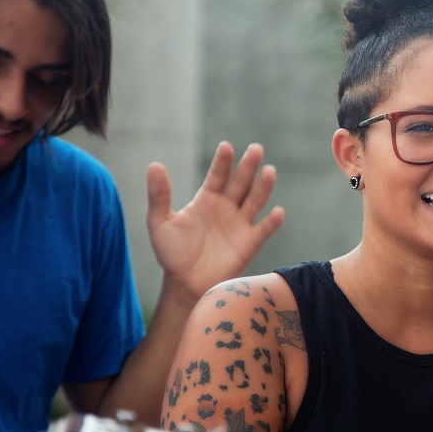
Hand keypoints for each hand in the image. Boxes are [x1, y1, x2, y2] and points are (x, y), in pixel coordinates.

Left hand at [146, 141, 284, 302]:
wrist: (185, 284)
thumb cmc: (172, 253)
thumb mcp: (160, 222)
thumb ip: (159, 195)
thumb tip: (154, 165)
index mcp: (207, 199)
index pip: (218, 176)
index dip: (223, 162)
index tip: (226, 147)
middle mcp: (227, 208)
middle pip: (241, 183)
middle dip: (248, 166)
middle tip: (256, 149)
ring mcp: (240, 225)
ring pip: (255, 201)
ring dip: (263, 187)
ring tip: (270, 171)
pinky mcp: (249, 244)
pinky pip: (263, 230)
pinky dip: (272, 222)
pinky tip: (277, 212)